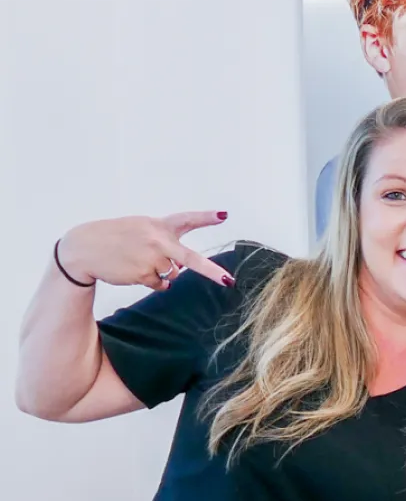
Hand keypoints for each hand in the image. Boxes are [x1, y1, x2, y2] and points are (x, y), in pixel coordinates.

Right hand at [57, 213, 232, 291]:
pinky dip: (151, 281)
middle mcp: (157, 241)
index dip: (206, 218)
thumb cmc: (114, 238)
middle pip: (190, 259)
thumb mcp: (139, 230)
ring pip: (172, 274)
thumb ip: (162, 243)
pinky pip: (160, 284)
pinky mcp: (143, 274)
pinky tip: (131, 270)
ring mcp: (150, 258)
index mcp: (157, 225)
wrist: (82, 248)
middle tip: (229, 281)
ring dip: (160, 272)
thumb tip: (178, 271)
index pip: (185, 220)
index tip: (224, 215)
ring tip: (135, 260)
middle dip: (211, 271)